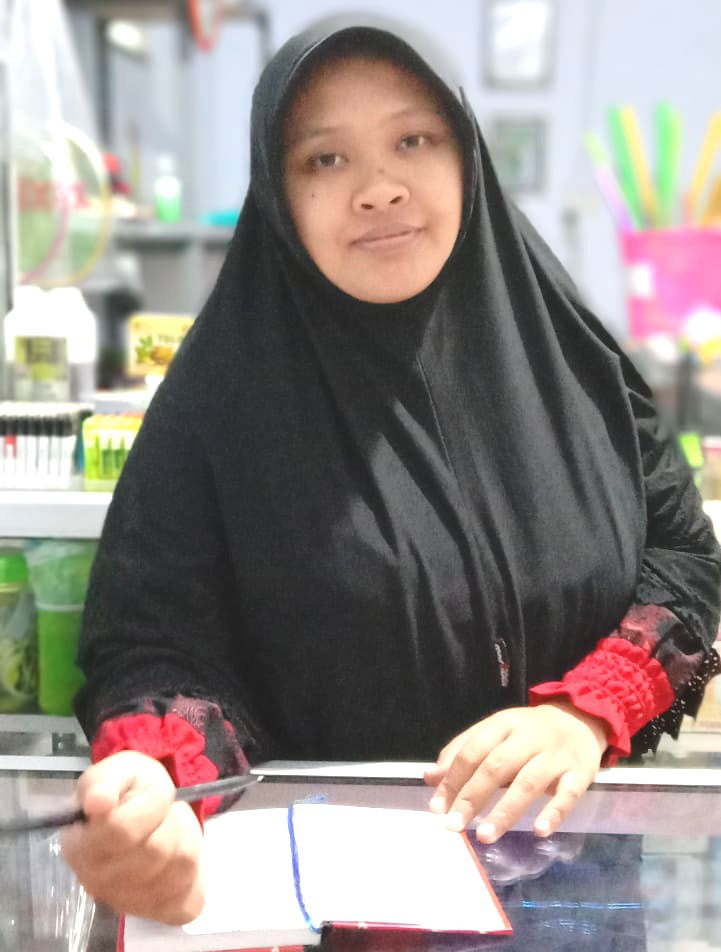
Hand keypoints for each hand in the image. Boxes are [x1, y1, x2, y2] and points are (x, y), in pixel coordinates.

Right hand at [60, 750, 204, 924]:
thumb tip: (98, 801)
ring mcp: (127, 902)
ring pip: (178, 869)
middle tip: (165, 812)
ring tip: (171, 829)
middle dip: (170, 820)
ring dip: (186, 839)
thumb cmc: (129, 790)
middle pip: (155, 852)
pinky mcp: (156, 913)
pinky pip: (188, 899)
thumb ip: (105, 782)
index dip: (150, 805)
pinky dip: (195, 873)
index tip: (155, 793)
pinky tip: (179, 856)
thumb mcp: (120, 771)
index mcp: (81, 844)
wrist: (145, 811)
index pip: (122, 830)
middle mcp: (97, 882)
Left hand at [424, 701, 607, 842]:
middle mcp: (529, 737)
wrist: (581, 718)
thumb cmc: (529, 732)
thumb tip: (429, 777)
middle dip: (472, 796)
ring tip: (484, 836)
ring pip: (528, 783)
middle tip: (454, 825)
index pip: (473, 750)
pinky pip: (568, 794)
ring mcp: (556, 755)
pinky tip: (539, 831)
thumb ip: (463, 751)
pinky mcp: (581, 773)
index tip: (437, 807)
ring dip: (505, 811)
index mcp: (504, 723)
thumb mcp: (496, 731)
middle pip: (497, 766)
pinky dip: (554, 813)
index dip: (453, 778)